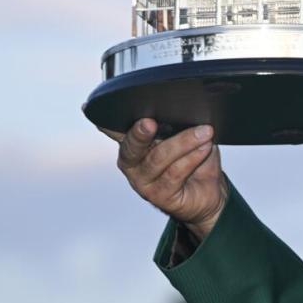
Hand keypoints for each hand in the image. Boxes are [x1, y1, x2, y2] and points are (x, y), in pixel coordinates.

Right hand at [102, 119, 228, 238]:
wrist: (211, 192)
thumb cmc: (195, 159)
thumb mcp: (185, 135)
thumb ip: (174, 123)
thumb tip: (181, 106)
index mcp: (133, 144)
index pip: (114, 130)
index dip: (105, 122)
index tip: (91, 108)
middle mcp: (132, 163)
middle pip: (131, 146)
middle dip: (140, 133)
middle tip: (150, 122)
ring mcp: (144, 182)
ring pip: (158, 158)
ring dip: (184, 142)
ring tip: (204, 131)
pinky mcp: (160, 196)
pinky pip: (175, 173)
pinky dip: (192, 158)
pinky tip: (205, 147)